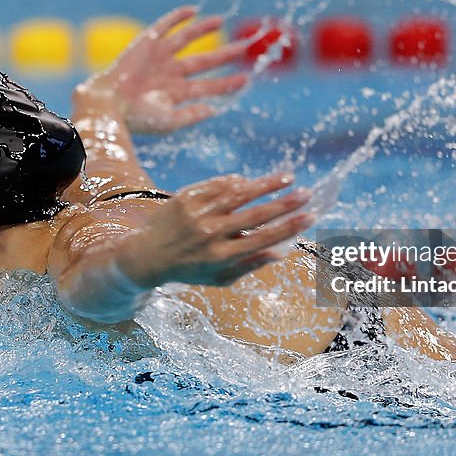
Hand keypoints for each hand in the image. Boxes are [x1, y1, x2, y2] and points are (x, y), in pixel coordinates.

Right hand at [76, 6, 250, 133]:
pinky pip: (165, 25)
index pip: (209, 87)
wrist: (109, 103)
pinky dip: (178, 17)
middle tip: (244, 46)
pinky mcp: (146, 42)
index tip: (247, 79)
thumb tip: (215, 109)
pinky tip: (193, 10)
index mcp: (176, 94)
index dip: (228, 83)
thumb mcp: (169, 121)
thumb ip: (192, 115)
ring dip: (203, 30)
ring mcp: (159, 57)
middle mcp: (170, 73)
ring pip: (186, 40)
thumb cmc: (136, 118)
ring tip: (221, 21)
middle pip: (204, 61)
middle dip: (224, 54)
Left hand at [117, 172, 312, 287]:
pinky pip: (216, 185)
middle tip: (308, 193)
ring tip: (287, 177)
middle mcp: (209, 235)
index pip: (262, 240)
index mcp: (221, 257)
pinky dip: (235, 181)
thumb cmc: (191, 269)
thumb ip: (250, 265)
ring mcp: (196, 215)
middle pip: (254, 216)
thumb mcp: (220, 277)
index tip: (310, 216)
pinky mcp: (185, 198)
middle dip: (285, 203)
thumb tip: (282, 251)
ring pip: (237, 194)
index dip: (289, 227)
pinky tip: (250, 180)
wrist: (145, 255)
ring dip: (265, 184)